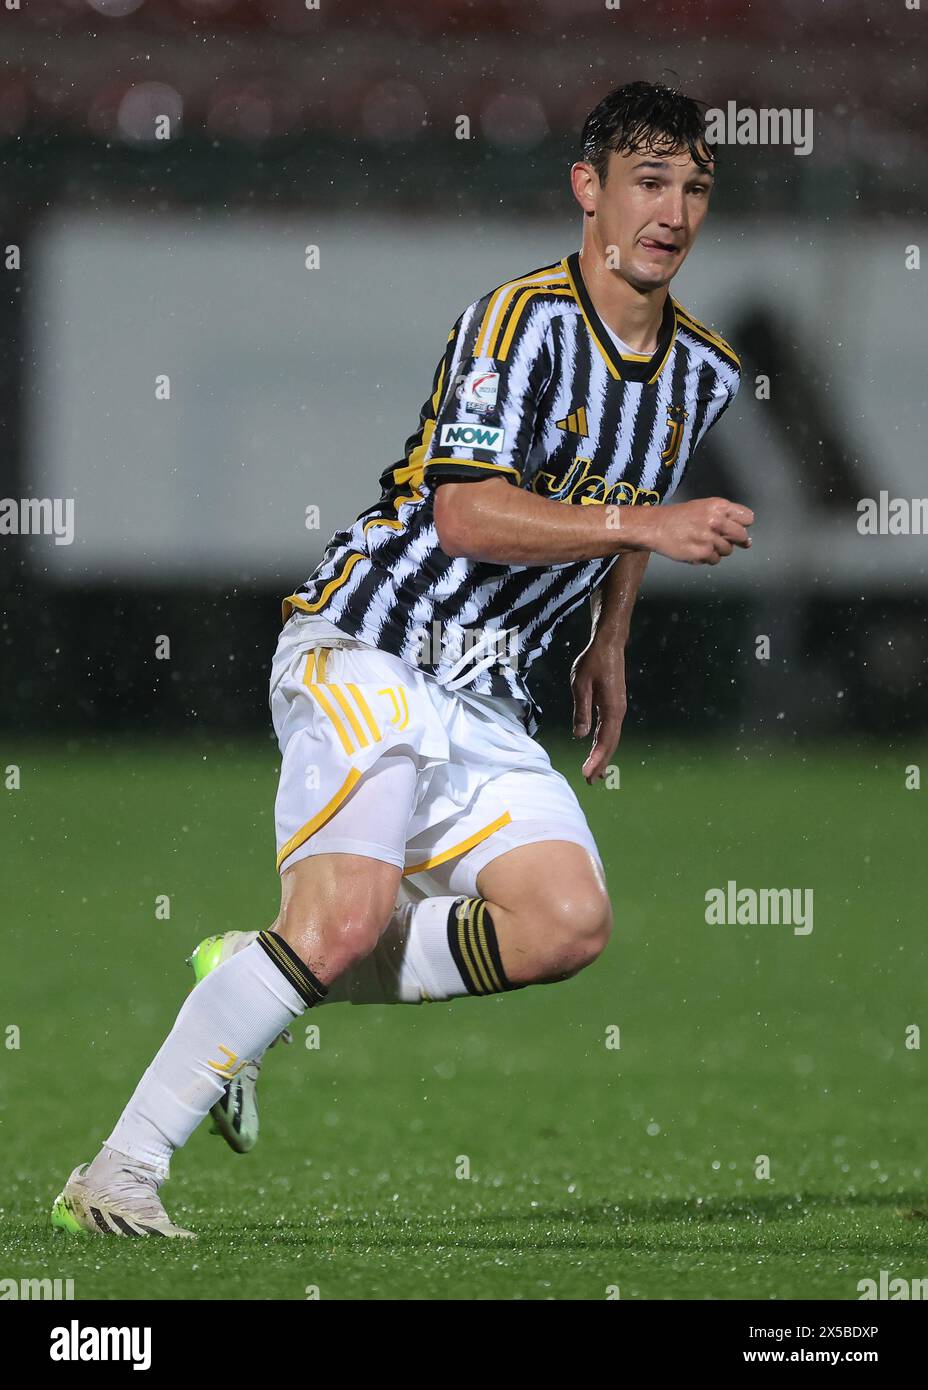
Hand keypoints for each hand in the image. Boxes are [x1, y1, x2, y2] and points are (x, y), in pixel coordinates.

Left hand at [570, 638, 626, 784]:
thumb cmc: (593, 662)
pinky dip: (604, 743)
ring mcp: (617, 709)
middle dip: (601, 763)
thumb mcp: (581, 685)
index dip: (596, 759)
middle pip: (610, 744)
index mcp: (612, 709)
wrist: (608, 645)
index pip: (604, 741)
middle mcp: (618, 712)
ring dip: (603, 756)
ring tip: (596, 773)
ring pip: (611, 738)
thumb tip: (580, 735)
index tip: (587, 774)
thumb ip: (581, 710)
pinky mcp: (614, 706)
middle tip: (591, 781)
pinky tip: (597, 749)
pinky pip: (610, 730)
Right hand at [643, 497, 753, 564]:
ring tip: (702, 543)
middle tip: (720, 539)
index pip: (747, 518)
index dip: (741, 525)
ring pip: (728, 550)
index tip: (734, 528)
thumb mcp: (703, 507)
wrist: (655, 527)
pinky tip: (695, 550)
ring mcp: (710, 538)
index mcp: (719, 506)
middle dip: (734, 540)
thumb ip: (725, 518)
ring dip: (718, 550)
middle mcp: (717, 521)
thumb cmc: (678, 517)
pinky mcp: (703, 553)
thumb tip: (746, 539)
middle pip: (741, 536)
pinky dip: (707, 558)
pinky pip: (715, 560)